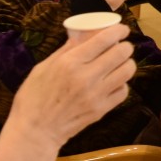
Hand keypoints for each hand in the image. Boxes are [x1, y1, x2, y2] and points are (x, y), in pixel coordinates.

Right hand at [7, 24, 136, 147]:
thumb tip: (81, 34)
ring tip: (119, 64)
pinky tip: (113, 82)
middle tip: (121, 47)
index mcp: (70, 62)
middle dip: (125, 46)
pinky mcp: (102, 109)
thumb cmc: (33, 98)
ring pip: (127, 71)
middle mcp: (86, 77)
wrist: (35, 131)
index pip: (104, 40)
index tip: (122, 29)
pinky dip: (121, 84)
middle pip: (121, 53)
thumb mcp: (43, 68)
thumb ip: (65, 51)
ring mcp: (96, 94)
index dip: (118, 31)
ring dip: (126, 64)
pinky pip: (123, 91)